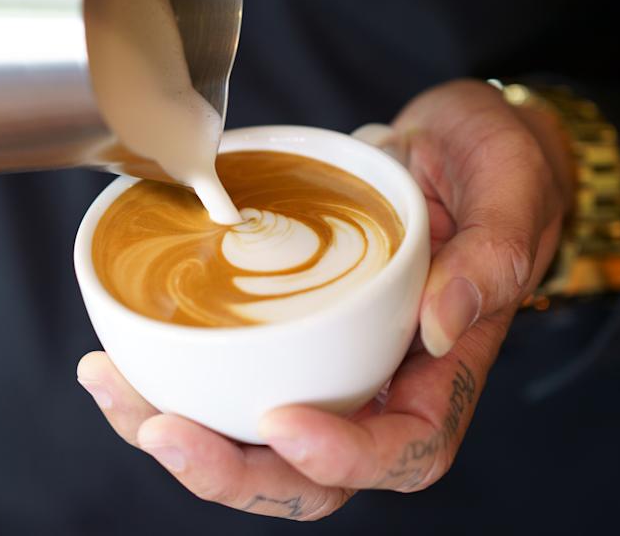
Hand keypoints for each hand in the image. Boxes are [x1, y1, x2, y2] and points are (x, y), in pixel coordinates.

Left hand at [76, 79, 573, 519]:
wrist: (451, 142)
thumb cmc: (493, 166)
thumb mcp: (510, 188)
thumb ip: (494, 256)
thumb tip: (442, 327)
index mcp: (443, 374)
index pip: (400, 450)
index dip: (341, 457)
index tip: (279, 420)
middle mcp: (380, 389)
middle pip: (310, 476)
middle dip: (231, 472)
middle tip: (160, 430)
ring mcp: (326, 371)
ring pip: (251, 445)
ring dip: (176, 435)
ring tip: (109, 387)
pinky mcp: (281, 342)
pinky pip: (223, 387)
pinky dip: (166, 384)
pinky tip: (113, 361)